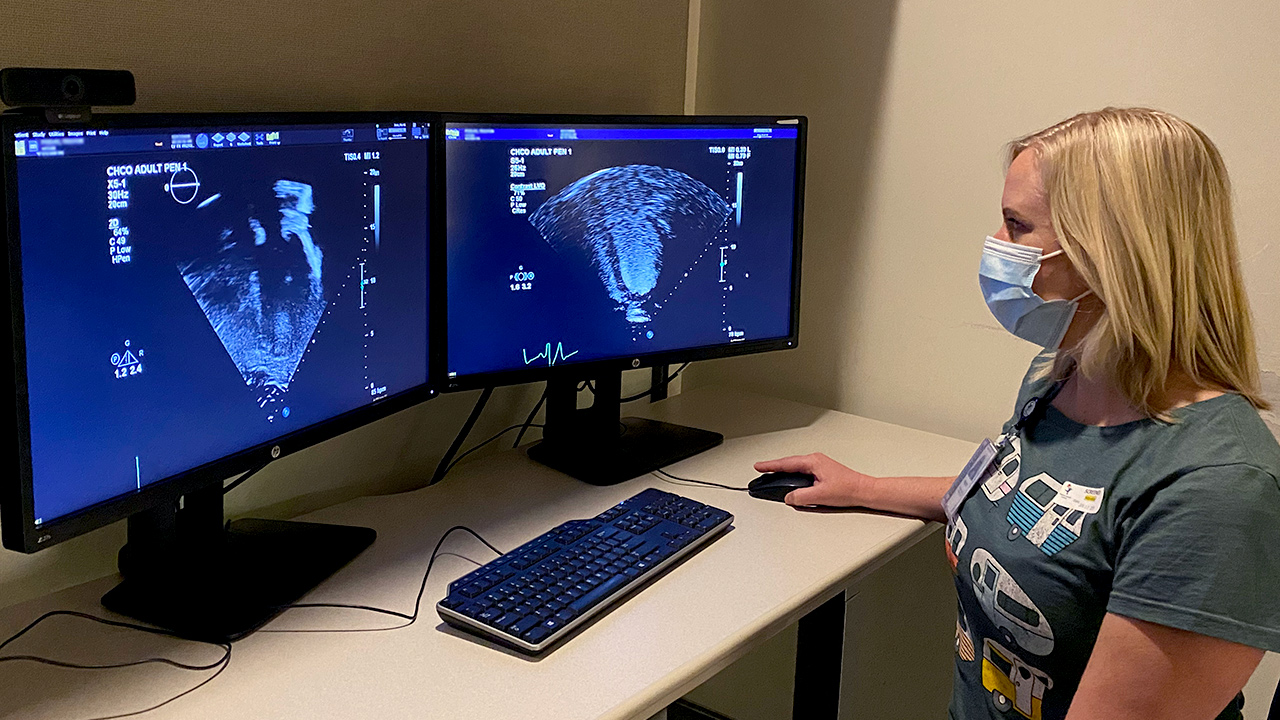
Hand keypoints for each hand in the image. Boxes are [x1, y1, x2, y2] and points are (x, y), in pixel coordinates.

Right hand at [753, 453, 874, 507]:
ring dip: (783, 471)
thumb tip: (789, 497)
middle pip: (789, 463)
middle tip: (761, 470)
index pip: (786, 463)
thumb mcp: (820, 496)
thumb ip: (801, 497)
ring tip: (771, 475)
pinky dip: (792, 475)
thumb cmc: (848, 489)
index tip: (759, 466)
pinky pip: (802, 472)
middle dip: (774, 467)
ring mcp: (819, 465)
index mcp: (813, 462)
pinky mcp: (822, 472)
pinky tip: (789, 480)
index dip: (770, 465)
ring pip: (795, 467)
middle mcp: (815, 460)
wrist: (863, 490)